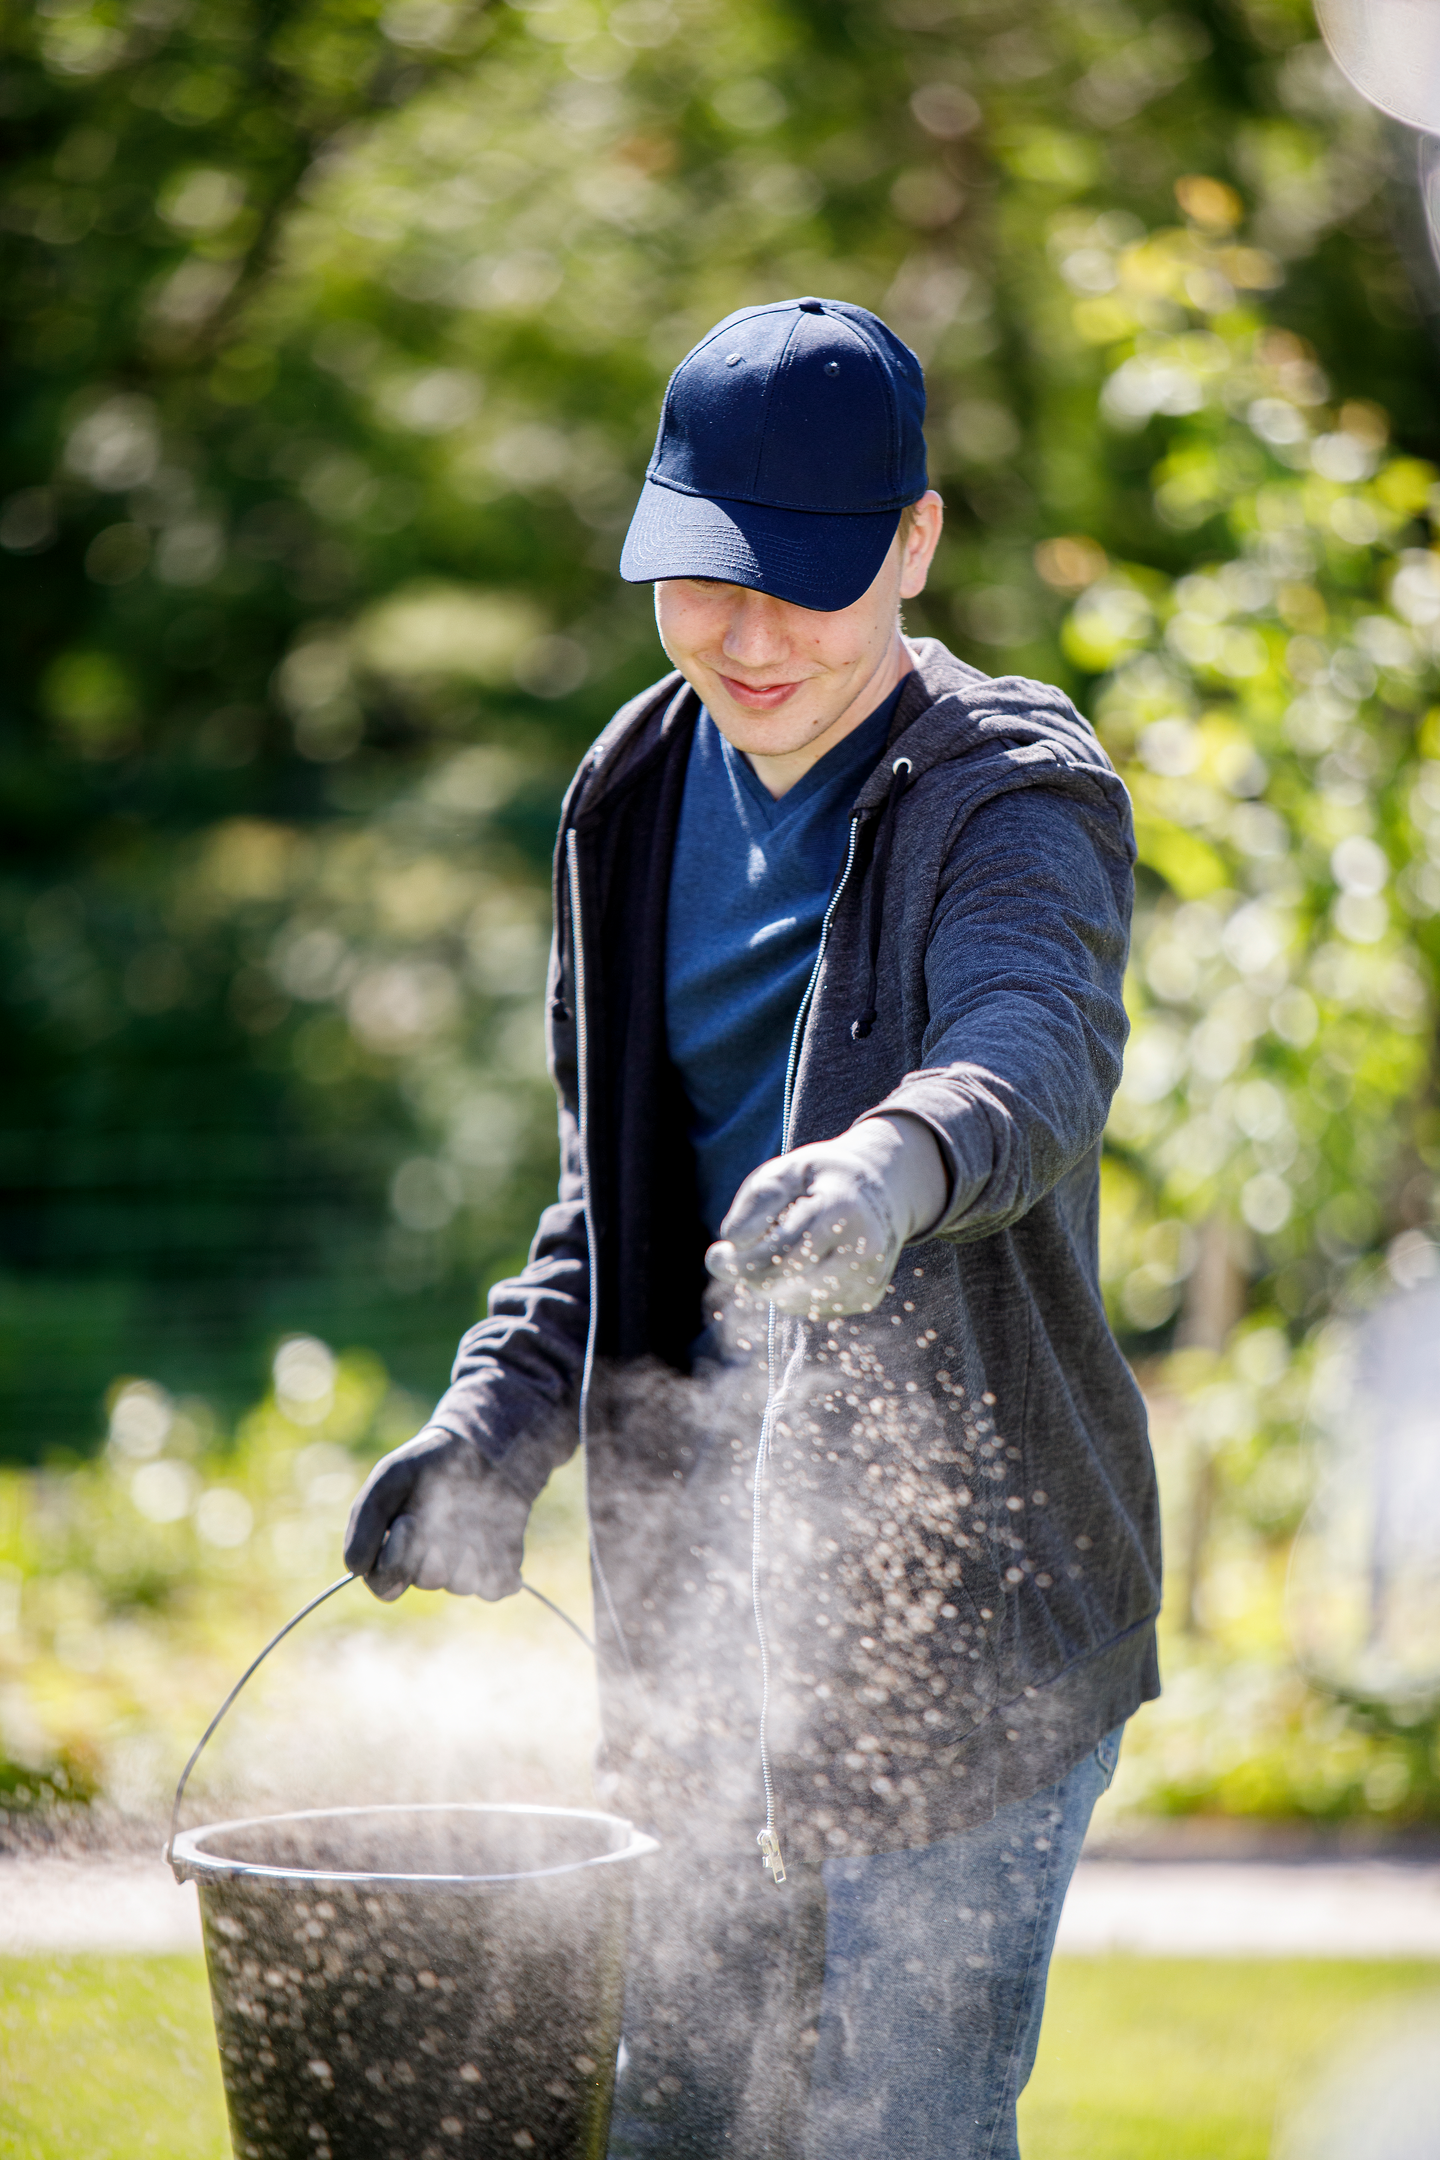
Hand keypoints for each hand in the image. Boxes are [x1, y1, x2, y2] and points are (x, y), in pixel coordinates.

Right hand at [343, 1429, 529, 1603]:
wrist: (477, 1449)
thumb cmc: (426, 1466)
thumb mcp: (388, 1479)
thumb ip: (365, 1522)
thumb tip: (355, 1570)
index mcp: (394, 1556)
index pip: (386, 1584)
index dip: (395, 1558)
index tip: (408, 1519)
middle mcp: (427, 1569)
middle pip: (427, 1579)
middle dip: (435, 1542)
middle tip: (444, 1505)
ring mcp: (463, 1572)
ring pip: (461, 1582)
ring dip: (467, 1545)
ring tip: (471, 1508)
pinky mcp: (497, 1570)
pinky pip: (494, 1586)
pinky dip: (497, 1562)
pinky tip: (496, 1528)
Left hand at [705, 1114, 948, 1317]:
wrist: (879, 1191)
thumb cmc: (819, 1180)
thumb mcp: (785, 1172)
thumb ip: (753, 1205)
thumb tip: (722, 1255)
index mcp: (841, 1209)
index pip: (778, 1252)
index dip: (740, 1260)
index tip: (718, 1254)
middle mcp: (863, 1247)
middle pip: (784, 1283)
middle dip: (751, 1275)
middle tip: (736, 1260)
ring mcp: (869, 1277)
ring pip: (794, 1302)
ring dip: (772, 1284)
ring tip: (781, 1251)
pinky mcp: (868, 1297)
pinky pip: (812, 1310)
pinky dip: (794, 1292)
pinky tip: (804, 1265)